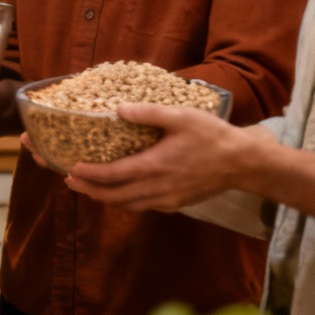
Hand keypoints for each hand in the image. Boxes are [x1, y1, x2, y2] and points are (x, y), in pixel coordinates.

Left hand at [64, 104, 264, 210]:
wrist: (244, 164)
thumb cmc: (213, 136)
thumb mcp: (181, 116)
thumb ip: (148, 113)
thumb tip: (119, 109)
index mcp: (154, 166)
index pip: (111, 176)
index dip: (88, 175)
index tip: (70, 169)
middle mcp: (156, 188)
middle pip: (113, 197)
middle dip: (88, 190)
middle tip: (70, 180)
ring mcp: (166, 200)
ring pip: (127, 205)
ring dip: (105, 198)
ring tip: (88, 187)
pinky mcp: (176, 204)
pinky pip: (142, 206)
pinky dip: (125, 201)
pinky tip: (120, 191)